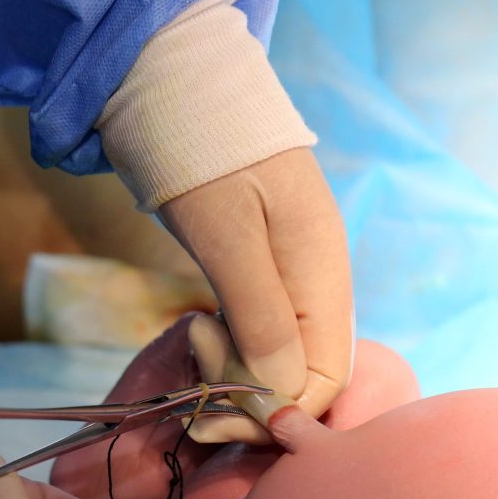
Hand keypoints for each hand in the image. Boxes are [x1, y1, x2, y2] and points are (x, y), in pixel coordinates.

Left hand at [158, 147, 353, 442]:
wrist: (171, 87)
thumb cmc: (198, 150)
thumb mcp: (225, 232)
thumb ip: (259, 312)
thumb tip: (282, 390)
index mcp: (322, 270)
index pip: (326, 376)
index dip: (275, 410)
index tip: (212, 410)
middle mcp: (318, 279)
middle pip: (305, 374)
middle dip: (249, 398)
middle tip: (192, 382)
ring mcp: (291, 275)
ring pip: (279, 358)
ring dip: (234, 374)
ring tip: (192, 338)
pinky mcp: (261, 271)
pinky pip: (259, 333)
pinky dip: (229, 350)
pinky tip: (199, 330)